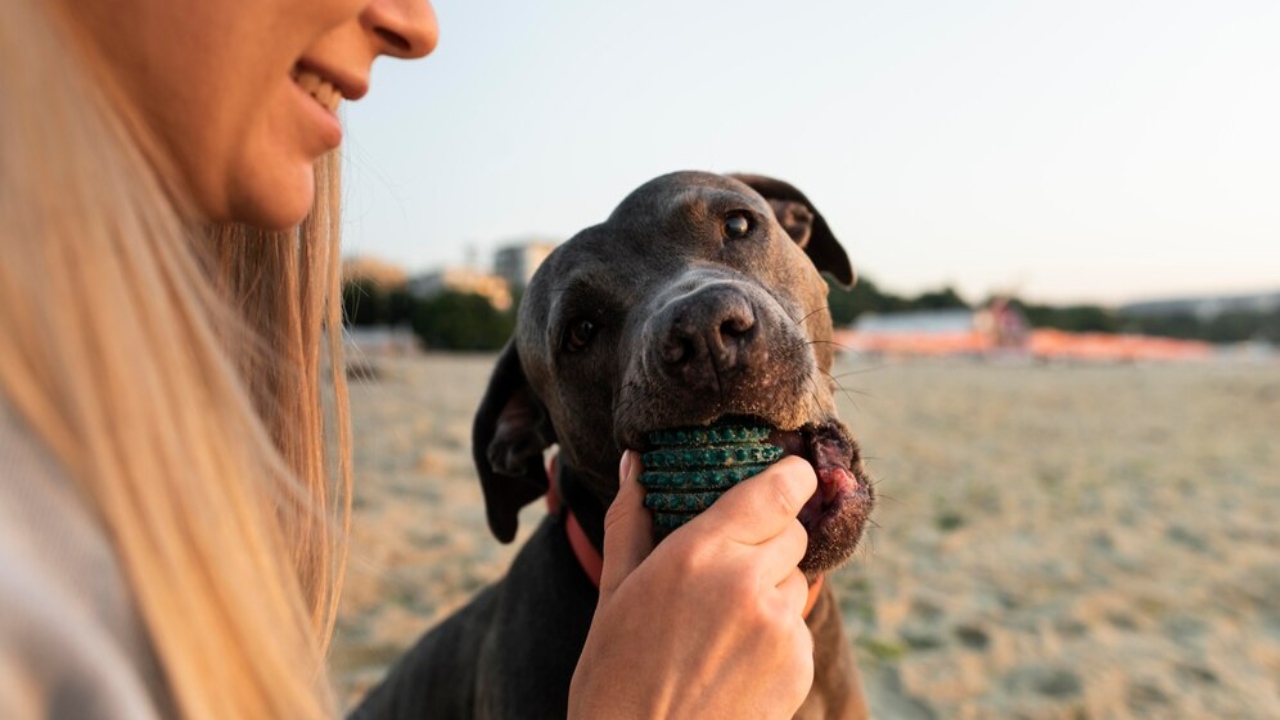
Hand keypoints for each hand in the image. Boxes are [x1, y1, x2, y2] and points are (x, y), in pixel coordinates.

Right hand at [568, 451, 816, 719]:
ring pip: (795, 579)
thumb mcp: (613, 592)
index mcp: (698, 554)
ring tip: (720, 625)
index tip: (788, 475)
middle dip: (768, 538)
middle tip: (727, 566)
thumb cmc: (615, 676)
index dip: (791, 477)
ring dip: (770, 587)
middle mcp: (747, 582)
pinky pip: (798, 626)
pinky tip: (733, 659)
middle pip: (792, 531)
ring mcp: (779, 627)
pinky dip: (776, 632)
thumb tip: (634, 462)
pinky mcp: (799, 665)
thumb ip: (629, 519)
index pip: (779, 489)